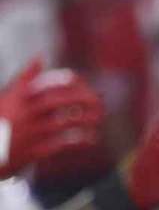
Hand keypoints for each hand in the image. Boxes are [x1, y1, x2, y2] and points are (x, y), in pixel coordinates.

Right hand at [0, 60, 103, 179]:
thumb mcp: (6, 97)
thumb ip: (24, 79)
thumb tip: (39, 57)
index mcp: (17, 98)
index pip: (46, 83)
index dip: (66, 81)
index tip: (79, 81)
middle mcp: (24, 113)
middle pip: (58, 101)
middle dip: (82, 99)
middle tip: (98, 100)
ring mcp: (30, 133)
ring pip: (63, 123)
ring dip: (85, 119)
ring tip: (98, 118)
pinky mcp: (34, 152)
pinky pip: (61, 144)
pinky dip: (79, 141)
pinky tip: (91, 139)